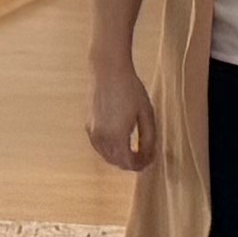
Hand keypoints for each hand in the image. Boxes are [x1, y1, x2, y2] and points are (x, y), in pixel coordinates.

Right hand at [84, 54, 156, 174]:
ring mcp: (92, 132)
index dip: (141, 165)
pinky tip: (119, 142)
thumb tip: (149, 156)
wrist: (108, 71)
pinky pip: (99, 146)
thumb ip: (149, 139)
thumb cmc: (130, 89)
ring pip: (106, 156)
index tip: (149, 160)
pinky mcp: (88, 126)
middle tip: (144, 156)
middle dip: (131, 162)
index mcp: (117, 136)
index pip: (129, 163)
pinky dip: (109, 149)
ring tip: (133, 150)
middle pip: (117, 162)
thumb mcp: (147, 114)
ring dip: (120, 157)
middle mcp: (101, 138)